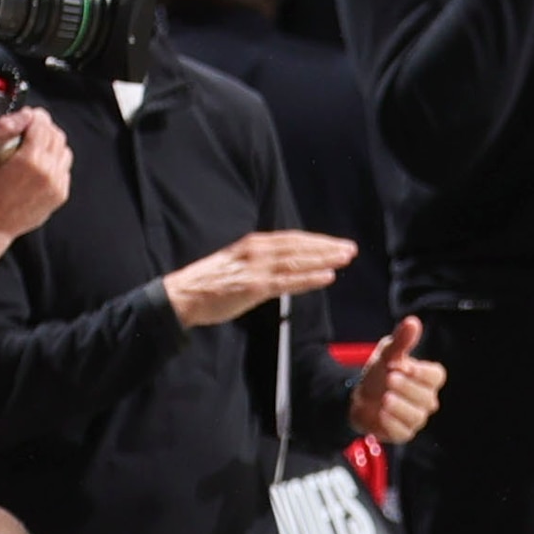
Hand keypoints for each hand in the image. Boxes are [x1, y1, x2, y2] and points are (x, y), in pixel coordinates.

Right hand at [0, 104, 71, 241]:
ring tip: (33, 147)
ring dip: (51, 144)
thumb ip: (2, 128)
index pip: (43, 124)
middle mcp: (49, 171)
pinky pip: (64, 169)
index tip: (28, 115)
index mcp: (30, 159)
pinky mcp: (60, 194)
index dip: (35, 115)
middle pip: (57, 135)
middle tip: (30, 129)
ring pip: (64, 151)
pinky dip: (54, 162)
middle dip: (44, 127)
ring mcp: (57, 184)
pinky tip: (38, 165)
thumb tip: (22, 115)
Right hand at [164, 227, 357, 326]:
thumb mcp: (239, 262)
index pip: (292, 239)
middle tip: (351, 249)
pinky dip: (309, 278)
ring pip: (297, 262)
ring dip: (324, 259)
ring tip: (345, 259)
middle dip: (327, 248)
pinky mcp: (254, 288)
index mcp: (254, 244)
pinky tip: (328, 277)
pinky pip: (288, 282)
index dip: (317, 241)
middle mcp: (257, 252)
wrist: (183, 294)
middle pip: (299, 247)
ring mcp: (256, 269)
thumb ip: (262, 261)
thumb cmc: (211, 282)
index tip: (338, 243)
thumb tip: (286, 264)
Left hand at [351, 313, 442, 446]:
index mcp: (425, 379)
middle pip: (427, 397)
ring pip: (417, 416)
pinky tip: (381, 413)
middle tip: (390, 378)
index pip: (437, 376)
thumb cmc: (377, 375)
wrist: (355, 397)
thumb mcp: (386, 354)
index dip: (423, 372)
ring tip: (385, 398)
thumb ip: (401, 340)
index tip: (405, 366)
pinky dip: (392, 423)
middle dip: (407, 388)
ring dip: (400, 406)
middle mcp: (425, 400)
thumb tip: (413, 322)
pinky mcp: (402, 433)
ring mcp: (415, 418)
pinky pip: (403, 432)